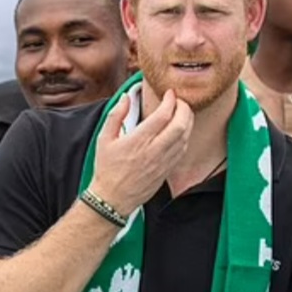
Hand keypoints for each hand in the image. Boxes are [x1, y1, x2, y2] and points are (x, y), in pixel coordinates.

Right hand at [90, 90, 193, 215]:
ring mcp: (163, 161)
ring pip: (185, 136)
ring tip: (182, 113)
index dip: (170, 100)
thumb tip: (125, 98)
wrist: (113, 198)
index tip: (169, 93)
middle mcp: (154, 150)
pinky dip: (185, 136)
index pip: (163, 114)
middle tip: (179, 101)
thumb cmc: (107, 169)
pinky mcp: (167, 170)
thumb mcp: (104, 139)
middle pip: (180, 124)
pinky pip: (183, 149)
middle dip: (184, 108)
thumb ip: (116, 115)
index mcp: (138, 140)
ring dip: (187, 121)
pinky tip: (180, 131)